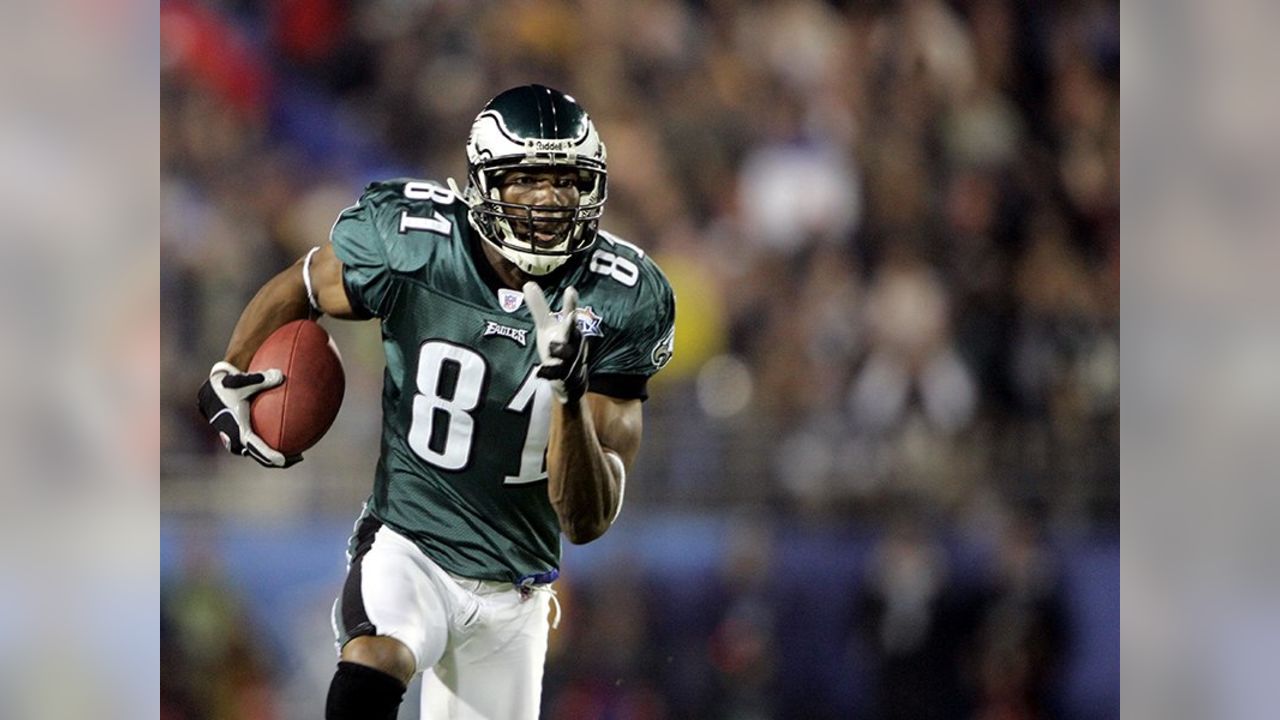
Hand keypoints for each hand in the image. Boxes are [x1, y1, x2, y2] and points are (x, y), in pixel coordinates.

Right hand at [197, 361, 300, 466]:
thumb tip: (281, 375)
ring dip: (275, 457)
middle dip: (279, 462)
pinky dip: (270, 447)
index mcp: (236, 430)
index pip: (255, 447)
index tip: (283, 460)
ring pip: (258, 454)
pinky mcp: (238, 439)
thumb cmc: (227, 385)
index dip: (269, 456)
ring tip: (296, 453)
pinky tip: (289, 438)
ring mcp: (236, 442)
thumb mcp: (242, 381)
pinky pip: (256, 447)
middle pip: (259, 457)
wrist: (209, 391)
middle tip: (299, 457)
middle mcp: (235, 440)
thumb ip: (261, 379)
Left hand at [523, 282, 588, 403]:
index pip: (570, 313)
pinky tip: (541, 371)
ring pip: (566, 353)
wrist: (571, 379)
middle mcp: (572, 342)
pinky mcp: (565, 376)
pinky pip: (557, 373)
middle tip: (572, 315)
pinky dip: (550, 372)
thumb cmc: (558, 346)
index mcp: (568, 328)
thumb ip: (539, 307)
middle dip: (572, 324)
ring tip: (553, 345)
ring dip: (561, 349)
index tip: (570, 289)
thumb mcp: (546, 326)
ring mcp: (570, 359)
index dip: (570, 303)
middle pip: (572, 332)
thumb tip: (527, 284)